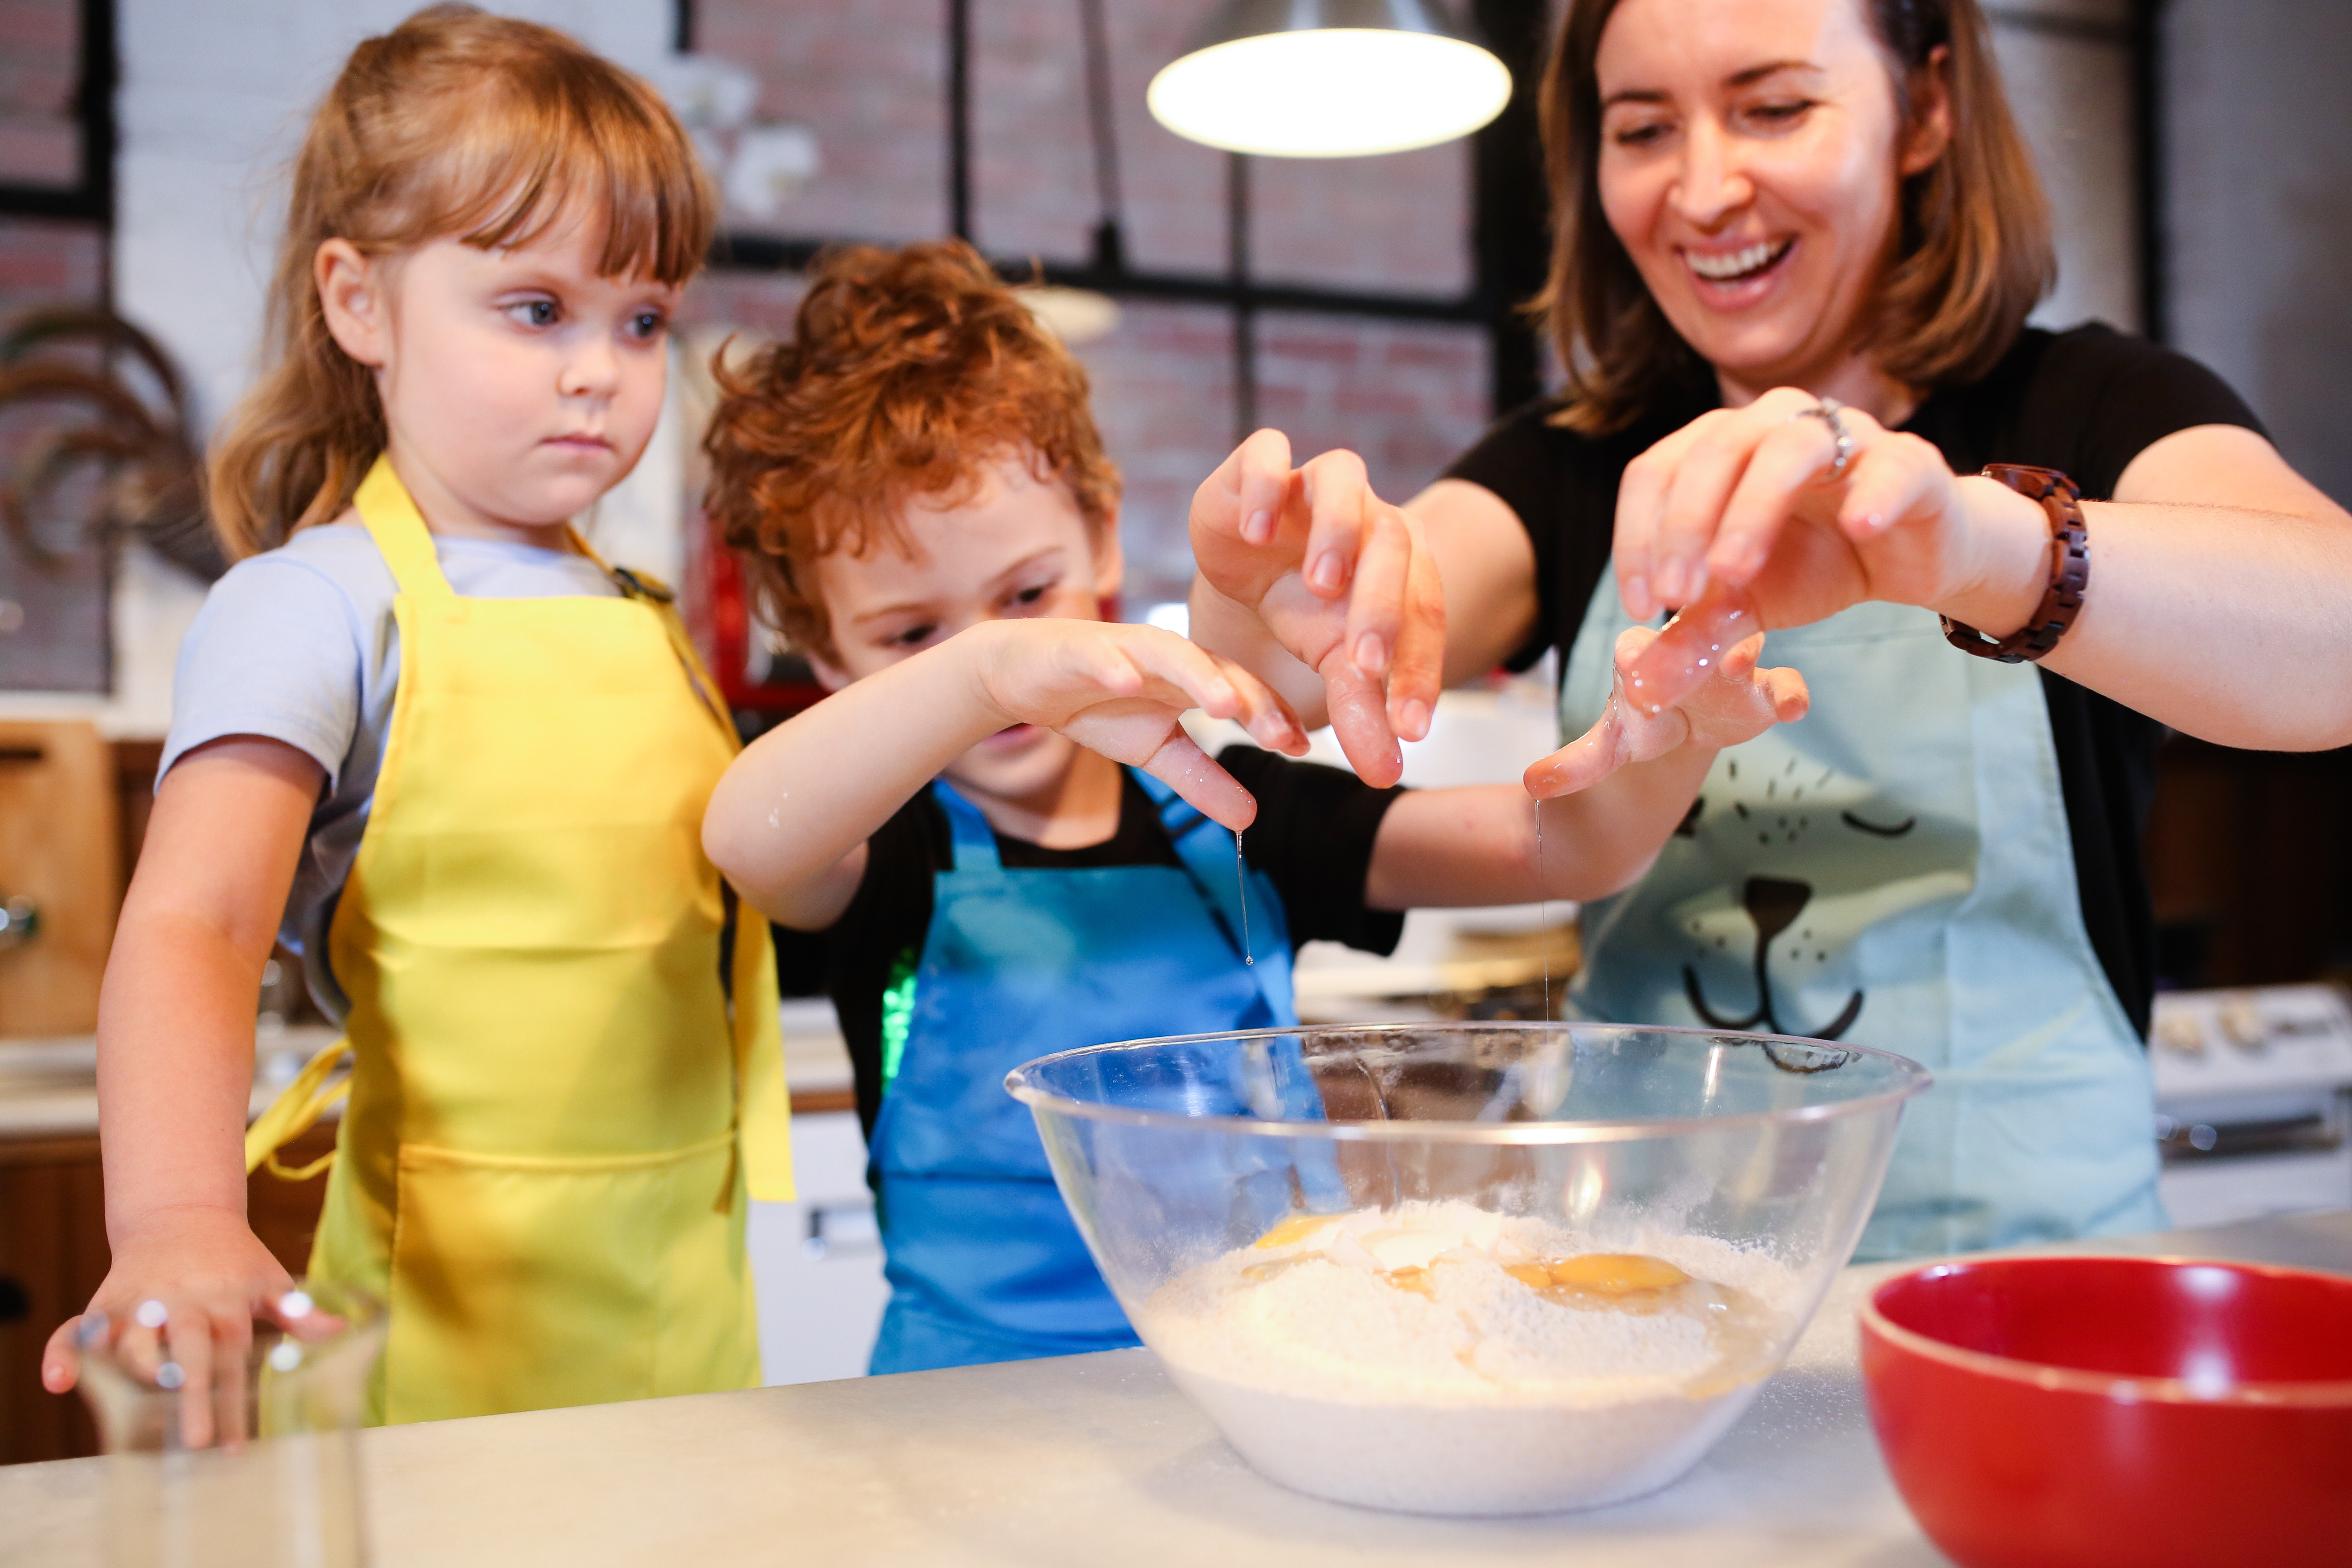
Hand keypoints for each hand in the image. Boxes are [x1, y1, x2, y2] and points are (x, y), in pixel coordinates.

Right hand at [42, 1205, 293, 1447]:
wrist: (183, 1214)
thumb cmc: (234, 1259)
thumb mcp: (270, 1279)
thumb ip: (299, 1311)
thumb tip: (340, 1332)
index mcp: (225, 1301)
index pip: (234, 1358)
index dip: (235, 1402)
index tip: (236, 1445)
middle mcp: (181, 1303)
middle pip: (186, 1351)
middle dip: (191, 1395)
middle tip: (194, 1441)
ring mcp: (140, 1302)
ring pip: (132, 1340)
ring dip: (136, 1372)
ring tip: (142, 1411)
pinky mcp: (106, 1303)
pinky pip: (73, 1329)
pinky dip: (60, 1353)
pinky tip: (58, 1384)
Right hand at [969, 620, 1305, 828]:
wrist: (1024, 676)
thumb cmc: (1097, 704)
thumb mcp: (1155, 751)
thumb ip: (1201, 780)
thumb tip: (1250, 819)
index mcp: (1191, 678)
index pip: (1242, 692)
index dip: (1271, 716)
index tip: (1299, 746)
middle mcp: (1167, 657)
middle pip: (1218, 670)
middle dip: (1250, 698)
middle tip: (1276, 733)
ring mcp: (1124, 648)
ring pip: (1169, 654)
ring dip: (1197, 675)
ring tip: (1223, 703)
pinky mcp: (1079, 649)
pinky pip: (1100, 655)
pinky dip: (1115, 666)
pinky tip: (1129, 683)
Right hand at [1188, 431, 1445, 785]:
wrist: (1244, 561)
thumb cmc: (1303, 610)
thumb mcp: (1331, 665)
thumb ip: (1360, 712)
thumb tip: (1384, 775)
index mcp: (1404, 564)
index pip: (1426, 613)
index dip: (1421, 671)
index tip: (1409, 727)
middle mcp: (1368, 514)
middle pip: (1393, 545)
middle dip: (1383, 607)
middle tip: (1362, 664)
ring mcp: (1315, 483)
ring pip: (1344, 479)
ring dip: (1338, 531)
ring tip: (1319, 585)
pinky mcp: (1258, 464)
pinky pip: (1270, 450)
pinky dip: (1270, 483)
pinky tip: (1259, 531)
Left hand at [1526, 624, 1809, 797]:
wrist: (1672, 733)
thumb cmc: (1635, 729)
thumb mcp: (1607, 748)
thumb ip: (1576, 764)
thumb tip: (1533, 785)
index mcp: (1639, 658)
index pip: (1633, 651)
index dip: (1634, 657)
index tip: (1631, 667)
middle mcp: (1686, 650)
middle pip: (1693, 639)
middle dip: (1696, 644)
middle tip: (1705, 657)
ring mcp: (1727, 664)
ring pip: (1743, 647)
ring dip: (1745, 653)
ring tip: (1741, 666)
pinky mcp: (1762, 688)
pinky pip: (1782, 684)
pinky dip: (1790, 692)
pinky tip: (1796, 709)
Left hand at [1613, 387, 2045, 709]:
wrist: (1905, 560)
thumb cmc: (1814, 563)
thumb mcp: (1745, 604)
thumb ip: (1694, 635)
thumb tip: (1642, 690)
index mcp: (1720, 445)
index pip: (1657, 471)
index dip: (1637, 537)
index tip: (1643, 605)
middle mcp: (1774, 422)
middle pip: (1715, 451)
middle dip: (1686, 525)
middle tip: (1678, 596)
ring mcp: (1845, 434)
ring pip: (1788, 450)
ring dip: (1753, 509)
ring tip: (1733, 573)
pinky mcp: (1909, 462)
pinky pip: (1890, 466)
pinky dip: (1873, 493)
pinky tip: (1858, 528)